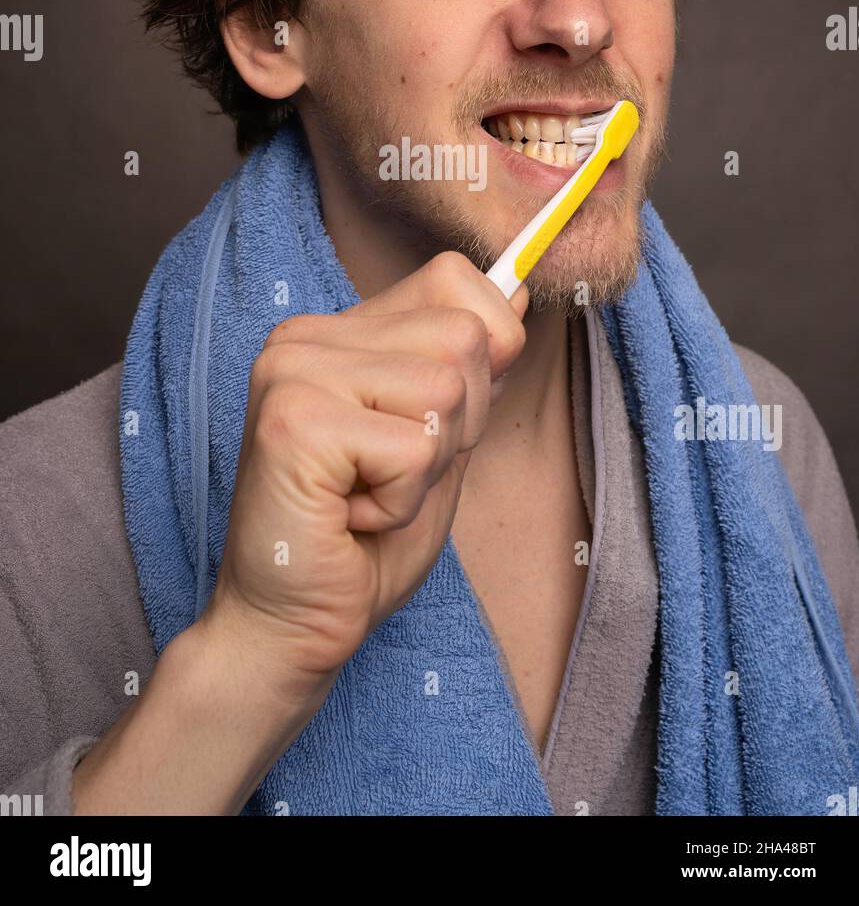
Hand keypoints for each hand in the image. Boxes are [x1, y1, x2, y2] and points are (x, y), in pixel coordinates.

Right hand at [203, 252, 528, 688]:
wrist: (292, 627)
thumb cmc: (364, 542)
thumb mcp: (439, 439)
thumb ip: (469, 369)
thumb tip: (518, 293)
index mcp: (336, 331)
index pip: (455, 280)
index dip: (482, 355)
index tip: (427, 425)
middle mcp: (305, 337)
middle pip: (464, 337)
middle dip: (457, 424)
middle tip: (390, 474)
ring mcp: (293, 373)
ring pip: (446, 390)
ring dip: (428, 467)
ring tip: (369, 495)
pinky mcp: (294, 424)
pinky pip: (415, 448)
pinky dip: (401, 501)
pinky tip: (350, 518)